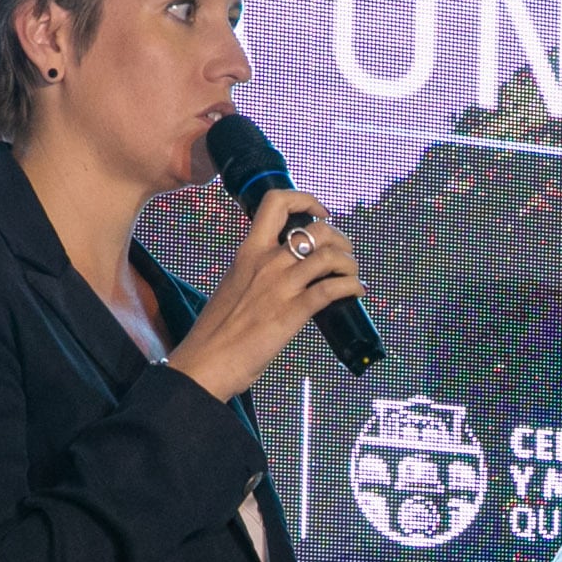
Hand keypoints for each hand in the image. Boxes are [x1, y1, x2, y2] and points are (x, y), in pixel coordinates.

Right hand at [168, 188, 363, 401]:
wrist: (205, 362)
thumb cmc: (217, 331)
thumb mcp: (235, 286)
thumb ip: (258, 274)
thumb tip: (285, 278)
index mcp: (248, 252)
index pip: (276, 203)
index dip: (305, 200)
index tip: (321, 212)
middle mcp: (265, 262)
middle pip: (316, 229)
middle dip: (340, 238)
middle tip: (345, 255)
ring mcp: (280, 286)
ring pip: (329, 256)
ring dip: (350, 264)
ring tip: (352, 276)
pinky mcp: (292, 312)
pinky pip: (332, 288)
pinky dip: (352, 287)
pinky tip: (357, 292)